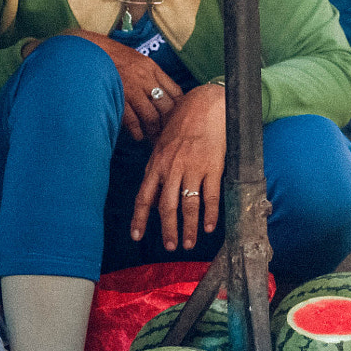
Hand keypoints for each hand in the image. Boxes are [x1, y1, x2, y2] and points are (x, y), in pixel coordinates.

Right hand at [35, 32, 183, 140]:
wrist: (88, 49)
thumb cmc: (112, 56)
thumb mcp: (137, 60)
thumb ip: (151, 75)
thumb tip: (164, 94)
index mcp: (152, 67)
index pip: (175, 91)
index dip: (180, 107)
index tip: (181, 119)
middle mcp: (145, 78)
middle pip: (166, 106)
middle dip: (169, 123)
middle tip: (170, 135)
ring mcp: (131, 88)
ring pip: (151, 115)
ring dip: (154, 130)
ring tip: (154, 139)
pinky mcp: (117, 97)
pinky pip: (132, 119)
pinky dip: (137, 130)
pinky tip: (138, 136)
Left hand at [133, 82, 225, 250]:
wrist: (206, 104)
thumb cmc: (183, 122)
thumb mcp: (163, 145)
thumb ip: (158, 171)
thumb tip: (154, 199)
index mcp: (157, 164)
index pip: (144, 196)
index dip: (140, 218)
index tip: (136, 236)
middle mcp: (172, 168)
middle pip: (166, 207)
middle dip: (167, 230)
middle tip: (170, 246)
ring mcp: (193, 169)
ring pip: (188, 205)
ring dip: (189, 228)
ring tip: (189, 243)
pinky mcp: (213, 167)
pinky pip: (211, 197)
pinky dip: (210, 215)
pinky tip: (210, 227)